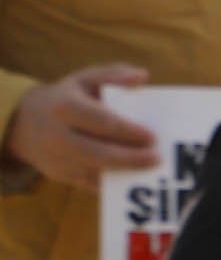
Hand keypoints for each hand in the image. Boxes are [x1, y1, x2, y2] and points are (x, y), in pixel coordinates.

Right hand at [6, 65, 162, 186]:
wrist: (24, 123)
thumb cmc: (66, 98)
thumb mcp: (84, 79)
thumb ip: (114, 75)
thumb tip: (142, 76)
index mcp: (65, 107)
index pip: (102, 122)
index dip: (129, 131)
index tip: (153, 136)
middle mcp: (58, 136)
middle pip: (100, 153)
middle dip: (132, 158)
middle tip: (157, 158)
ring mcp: (58, 160)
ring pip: (97, 172)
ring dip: (127, 173)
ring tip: (152, 170)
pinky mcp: (62, 176)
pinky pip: (93, 185)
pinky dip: (116, 183)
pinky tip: (136, 179)